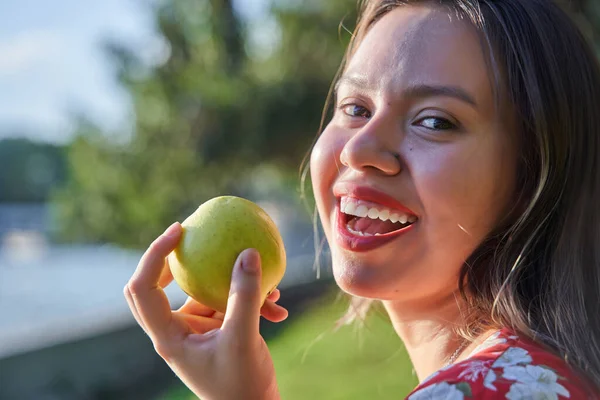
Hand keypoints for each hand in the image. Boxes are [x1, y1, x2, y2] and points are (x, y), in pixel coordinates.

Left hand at [124, 222, 287, 399]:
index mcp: (168, 336)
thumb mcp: (243, 339)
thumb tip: (247, 252)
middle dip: (175, 259)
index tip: (179, 231)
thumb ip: (245, 296)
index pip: (144, 288)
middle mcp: (176, 331)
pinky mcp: (216, 330)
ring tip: (269, 285)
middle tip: (194, 235)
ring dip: (232, 285)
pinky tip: (278, 304)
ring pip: (203, 292)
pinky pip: (228, 303)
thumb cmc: (241, 386)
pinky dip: (249, 300)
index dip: (153, 255)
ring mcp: (196, 330)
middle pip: (158, 285)